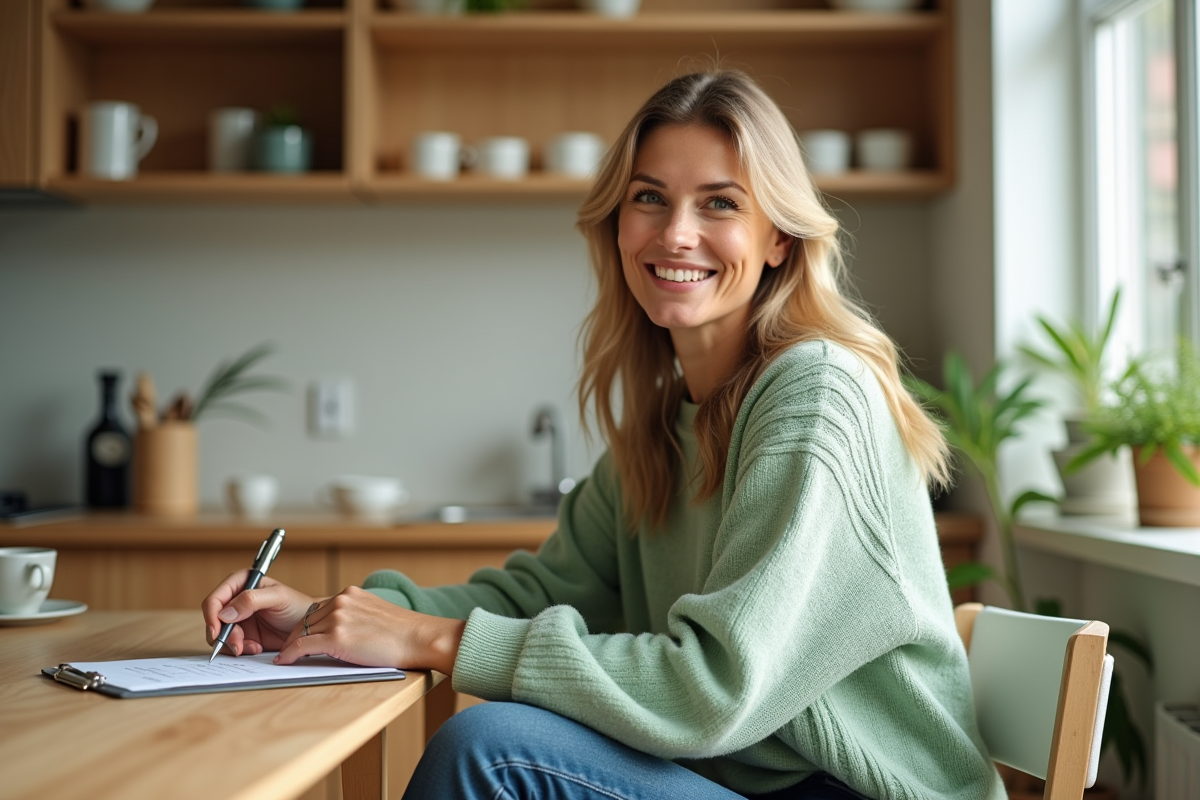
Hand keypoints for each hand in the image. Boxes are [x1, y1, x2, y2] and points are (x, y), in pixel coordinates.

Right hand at [201, 570, 315, 656]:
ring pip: (219, 636)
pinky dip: (241, 649)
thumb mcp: (278, 597)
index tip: (216, 631)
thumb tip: (226, 613)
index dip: (211, 615)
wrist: (310, 627)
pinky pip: (230, 646)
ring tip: (252, 646)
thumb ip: (252, 600)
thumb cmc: (298, 605)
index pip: (215, 599)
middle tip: (239, 644)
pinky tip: (257, 647)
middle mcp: (235, 601)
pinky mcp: (243, 636)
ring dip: (232, 644)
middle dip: (224, 635)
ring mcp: (237, 620)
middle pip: (214, 620)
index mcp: (240, 583)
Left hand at [274, 585, 465, 673]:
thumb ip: (355, 615)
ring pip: (303, 632)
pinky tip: (285, 661)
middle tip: (288, 650)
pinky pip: (303, 646)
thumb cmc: (403, 633)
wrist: (419, 638)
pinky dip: (290, 654)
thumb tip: (342, 630)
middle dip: (296, 635)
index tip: (300, 636)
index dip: (307, 625)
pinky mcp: (337, 638)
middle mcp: (342, 601)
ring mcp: (338, 618)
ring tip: (286, 658)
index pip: (318, 608)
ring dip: (293, 646)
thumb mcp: (375, 613)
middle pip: (307, 620)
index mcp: (351, 594)